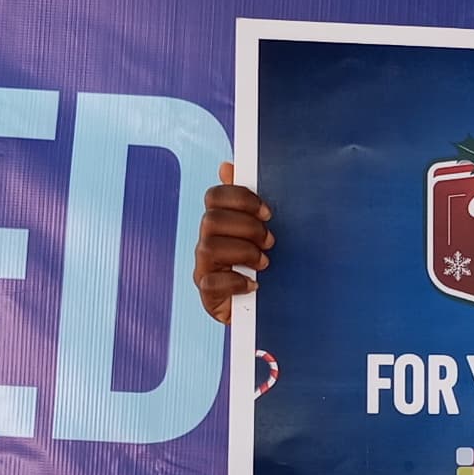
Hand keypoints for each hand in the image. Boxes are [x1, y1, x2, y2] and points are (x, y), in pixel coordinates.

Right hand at [194, 160, 271, 324]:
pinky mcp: (207, 294)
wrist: (266, 307)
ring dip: (244, 253)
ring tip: (264, 263)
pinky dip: (236, 281)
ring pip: (209, 247)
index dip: (240, 199)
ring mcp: (204, 268)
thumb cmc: (262, 264)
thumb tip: (227, 166)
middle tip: (269, 241)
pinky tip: (254, 284)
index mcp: (218, 223)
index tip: (267, 212)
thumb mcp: (261, 231)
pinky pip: (211, 282)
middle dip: (246, 228)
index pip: (214, 197)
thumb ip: (247, 202)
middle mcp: (206, 243)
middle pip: (211, 220)